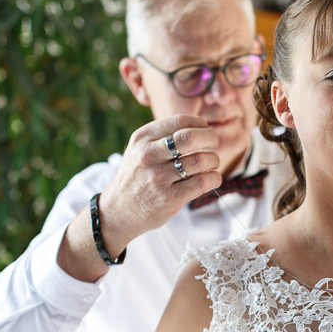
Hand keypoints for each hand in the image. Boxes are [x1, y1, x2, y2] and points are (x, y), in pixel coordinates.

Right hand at [98, 115, 222, 253]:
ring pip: (200, 160)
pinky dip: (214, 178)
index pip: (180, 121)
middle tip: (213, 144)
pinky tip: (211, 178)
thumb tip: (202, 128)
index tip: (205, 130)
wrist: (118, 210)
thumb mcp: (140, 149)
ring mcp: (158, 177)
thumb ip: (165, 137)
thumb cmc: (138, 176)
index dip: (200, 124)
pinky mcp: (169, 197)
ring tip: (210, 164)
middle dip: (210, 138)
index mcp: (142, 138)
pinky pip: (203, 182)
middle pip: (190, 137)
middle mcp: (148, 155)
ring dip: (213, 160)